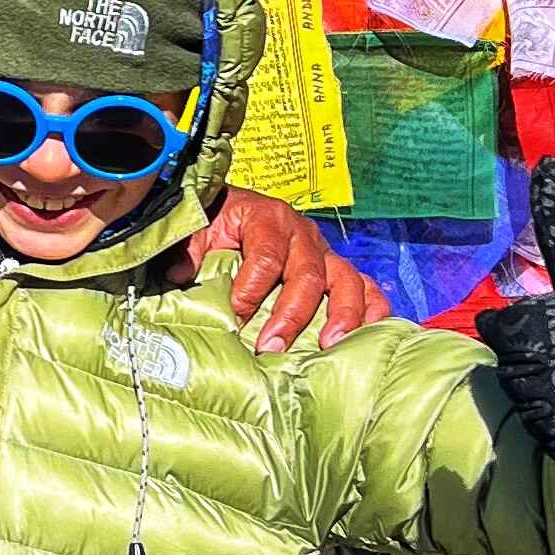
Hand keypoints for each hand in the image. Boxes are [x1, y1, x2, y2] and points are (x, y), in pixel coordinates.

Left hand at [183, 190, 386, 353]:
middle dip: (291, 315)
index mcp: (268, 218)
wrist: (232, 205)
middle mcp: (302, 234)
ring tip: (329, 346)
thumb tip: (181, 275)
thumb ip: (188, 248)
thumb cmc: (216, 222)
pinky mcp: (336, 269)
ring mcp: (324, 252)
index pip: (265, 256)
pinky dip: (373, 310)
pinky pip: (366, 287)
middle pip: (307, 274)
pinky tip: (370, 336)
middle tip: (271, 348)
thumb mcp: (198, 227)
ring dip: (341, 315)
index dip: (251, 289)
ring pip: (345, 280)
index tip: (235, 317)